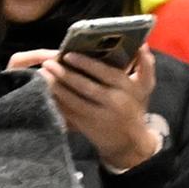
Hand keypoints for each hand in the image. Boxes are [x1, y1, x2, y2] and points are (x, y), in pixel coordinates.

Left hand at [19, 46, 166, 171]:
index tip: (67, 54)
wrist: (130, 143)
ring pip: (74, 100)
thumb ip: (145, 65)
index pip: (104, 72)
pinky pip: (69, 113)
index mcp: (126, 88)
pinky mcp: (87, 127)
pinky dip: (57, 102)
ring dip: (56, 87)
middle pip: (85, 86)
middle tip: (48, 63)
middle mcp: (114, 102)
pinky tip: (47, 91)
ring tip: (43, 75)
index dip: (85, 63)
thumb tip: (142, 44)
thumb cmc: (134, 107)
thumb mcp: (144, 87)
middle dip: (64, 74)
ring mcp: (99, 116)